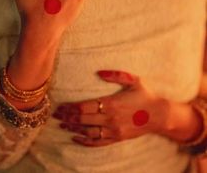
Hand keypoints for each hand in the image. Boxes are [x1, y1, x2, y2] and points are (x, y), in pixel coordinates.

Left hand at [53, 70, 167, 146]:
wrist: (159, 115)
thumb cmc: (145, 95)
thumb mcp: (133, 80)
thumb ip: (116, 75)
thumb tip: (98, 72)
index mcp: (111, 103)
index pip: (84, 107)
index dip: (70, 108)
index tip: (60, 107)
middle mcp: (109, 118)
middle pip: (83, 119)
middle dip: (68, 117)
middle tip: (55, 115)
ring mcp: (113, 130)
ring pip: (88, 131)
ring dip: (73, 129)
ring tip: (61, 126)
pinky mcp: (117, 138)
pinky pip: (98, 142)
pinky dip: (85, 141)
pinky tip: (76, 138)